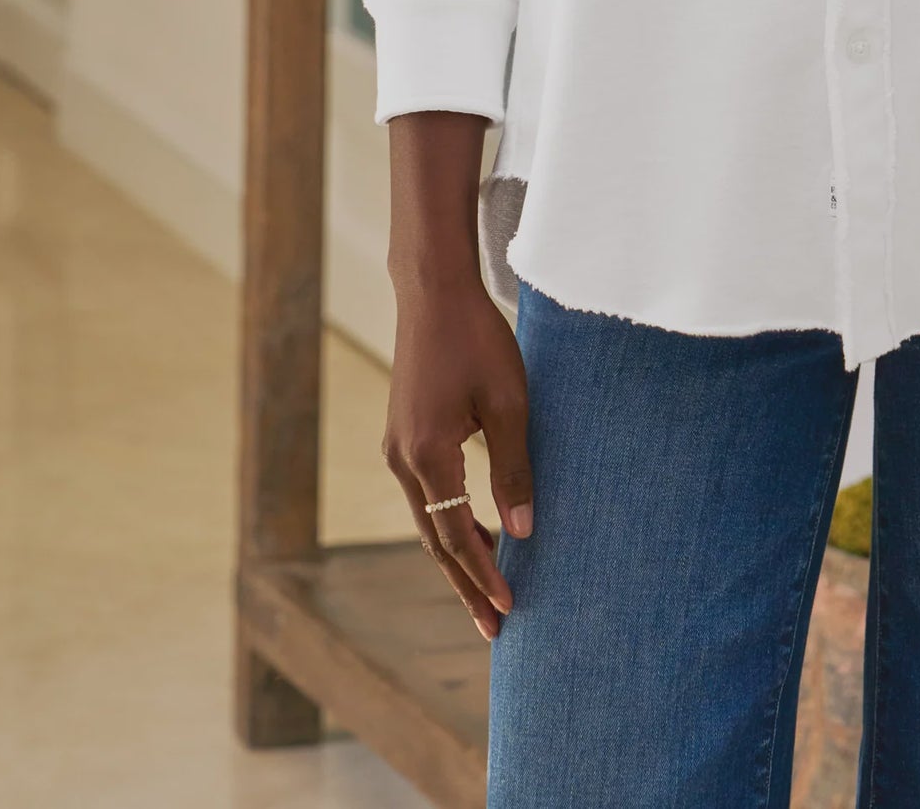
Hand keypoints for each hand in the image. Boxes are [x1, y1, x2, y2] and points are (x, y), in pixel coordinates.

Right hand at [384, 276, 533, 637]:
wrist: (434, 292)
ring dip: (458, 556)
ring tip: (490, 589)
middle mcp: (402, 461)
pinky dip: (449, 522)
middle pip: (436, 541)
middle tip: (495, 627)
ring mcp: (397, 448)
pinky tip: (476, 532)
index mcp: (427, 456)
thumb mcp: (510, 402)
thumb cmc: (478, 340)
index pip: (457, 537)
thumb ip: (514, 466)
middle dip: (466, 584)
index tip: (509, 610)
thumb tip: (522, 530)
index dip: (484, 576)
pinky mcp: (403, 435)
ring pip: (429, 520)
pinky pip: (426, 495)